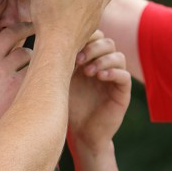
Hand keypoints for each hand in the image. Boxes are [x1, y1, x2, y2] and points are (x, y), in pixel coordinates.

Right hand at [0, 0, 33, 151]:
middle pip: (9, 32)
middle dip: (23, 25)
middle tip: (33, 23)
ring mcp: (5, 72)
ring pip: (25, 51)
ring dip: (32, 53)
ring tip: (39, 54)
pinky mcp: (18, 85)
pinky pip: (33, 70)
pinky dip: (37, 71)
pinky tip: (43, 74)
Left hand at [68, 31, 130, 150]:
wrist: (81, 134)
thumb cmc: (68, 107)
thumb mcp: (62, 81)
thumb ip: (60, 62)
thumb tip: (47, 40)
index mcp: (90, 59)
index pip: (95, 36)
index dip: (85, 38)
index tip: (69, 49)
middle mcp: (105, 65)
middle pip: (107, 42)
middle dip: (93, 47)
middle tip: (78, 60)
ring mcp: (115, 78)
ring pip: (118, 56)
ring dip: (102, 60)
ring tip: (87, 72)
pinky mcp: (122, 92)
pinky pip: (124, 75)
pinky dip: (113, 72)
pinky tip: (99, 77)